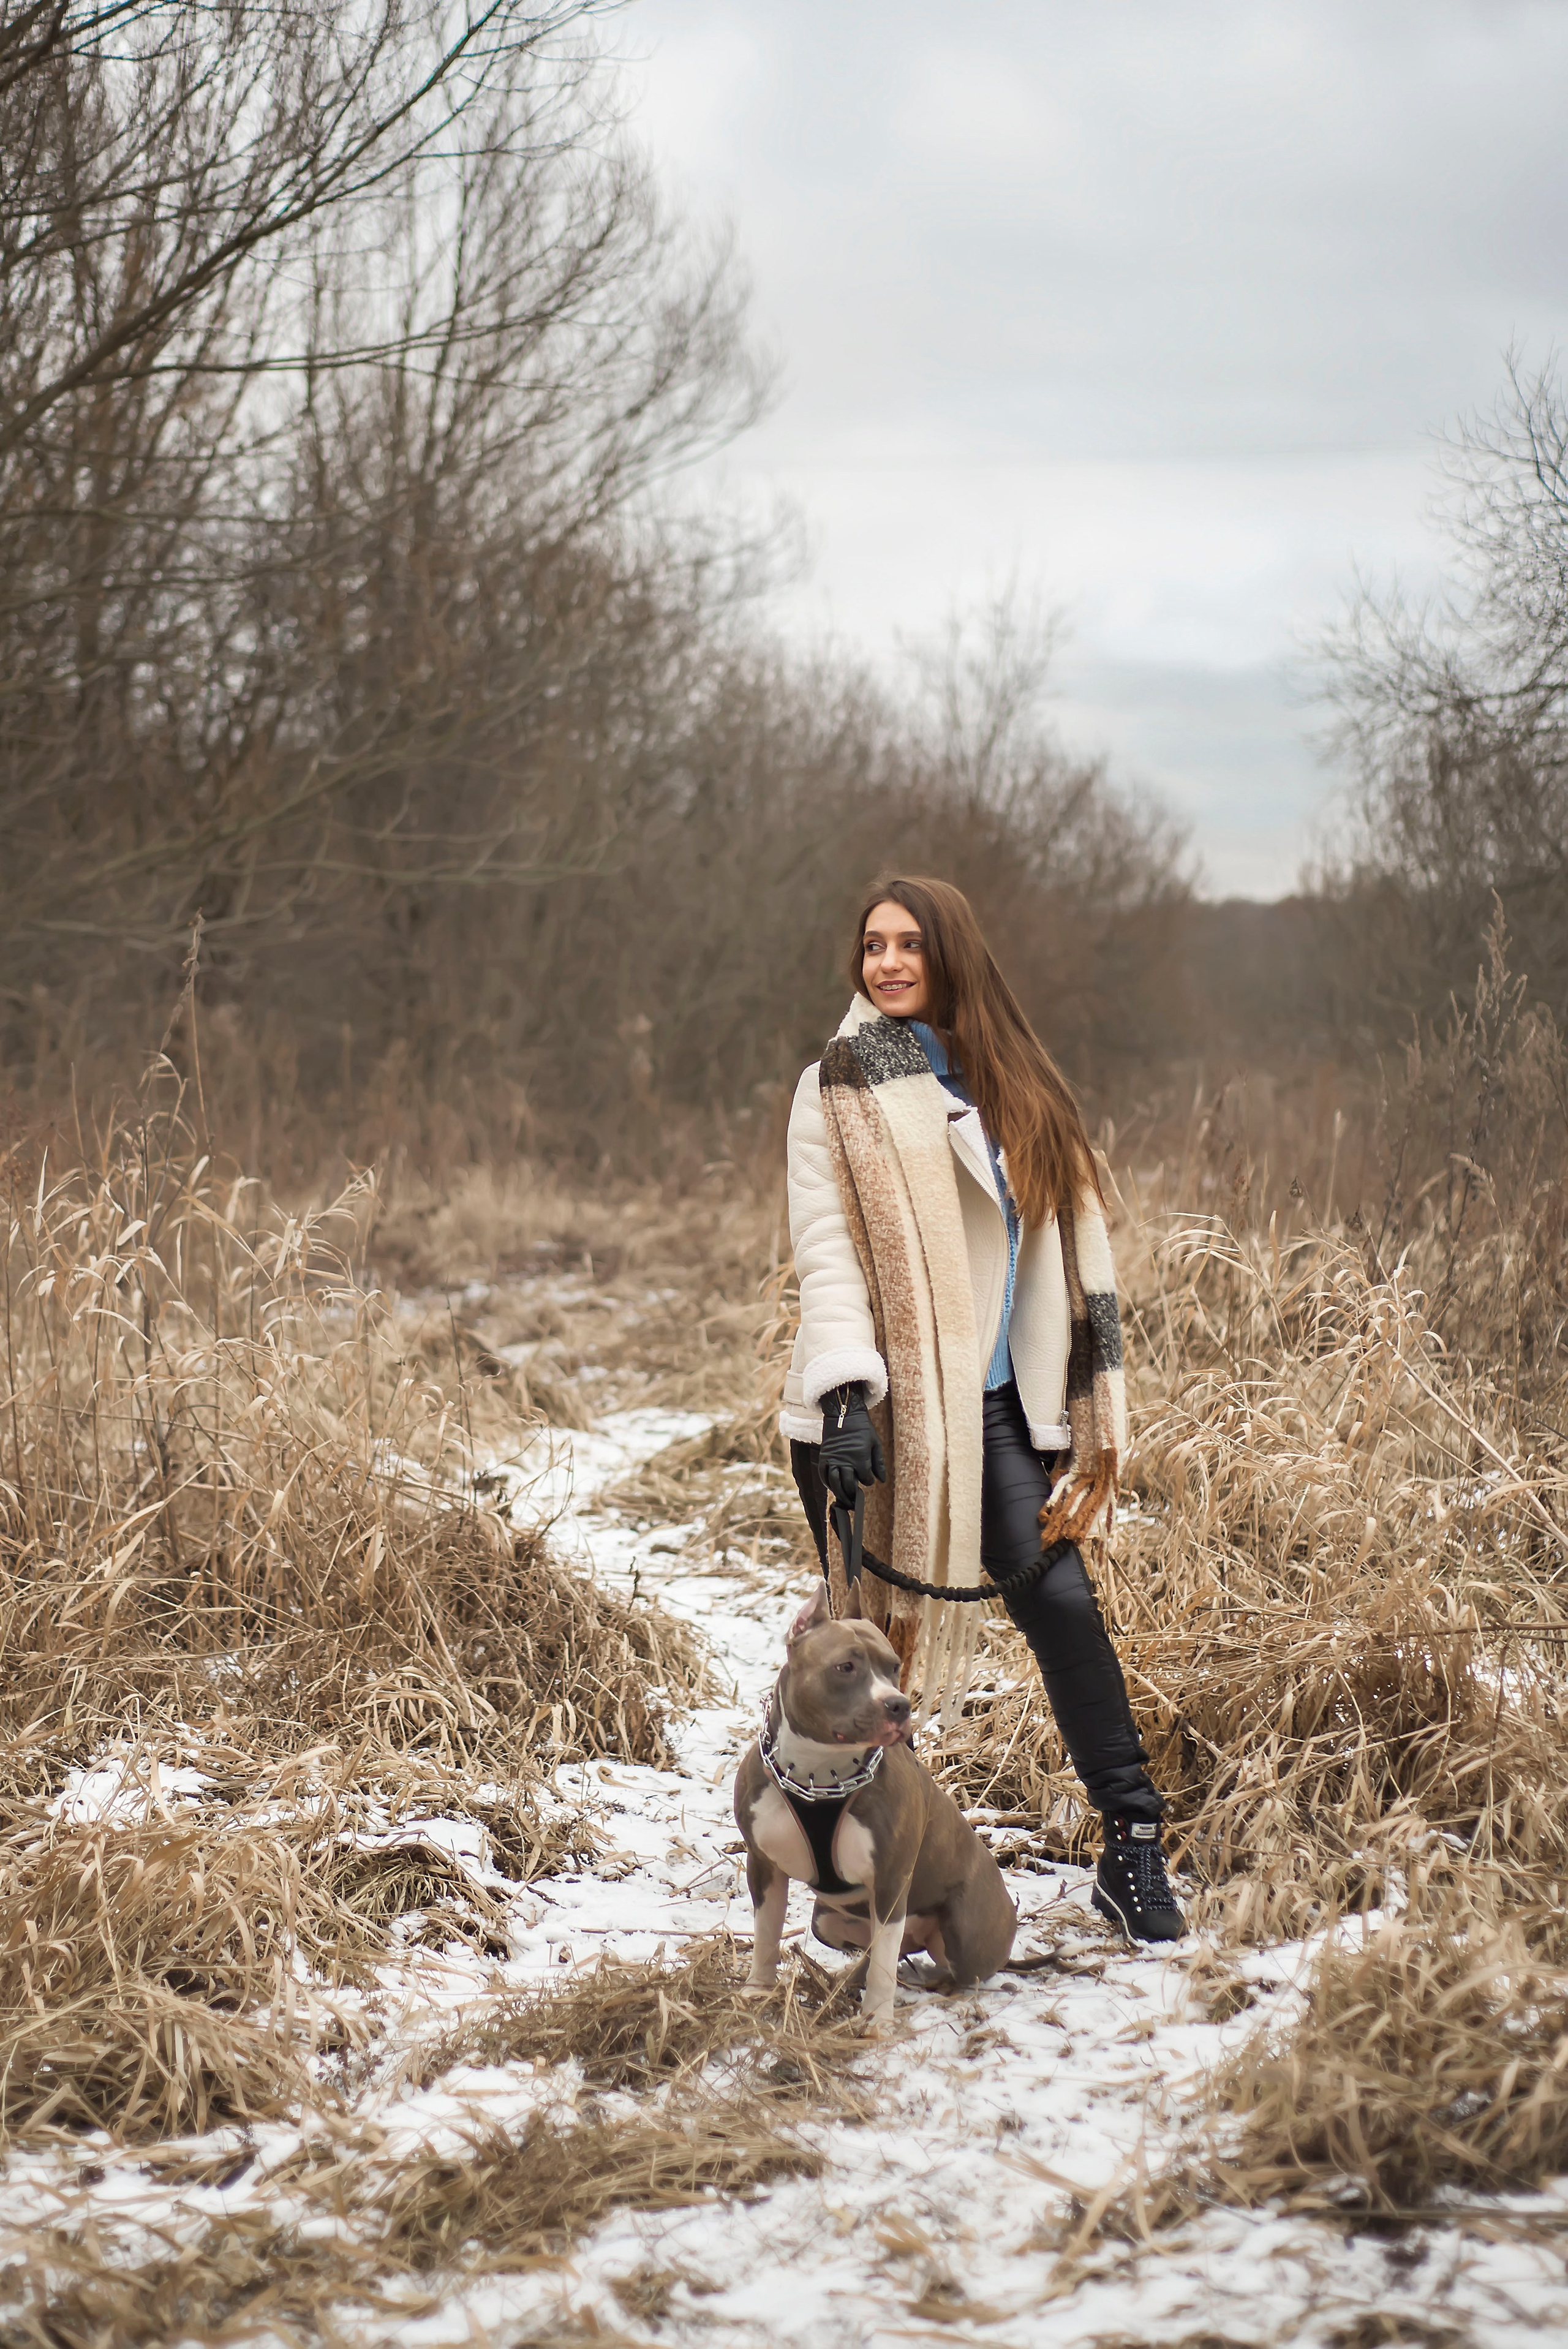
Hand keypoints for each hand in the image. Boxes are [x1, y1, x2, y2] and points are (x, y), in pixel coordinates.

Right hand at [817, 1383, 885, 1507]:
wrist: (844, 1414)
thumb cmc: (862, 1428)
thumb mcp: (875, 1443)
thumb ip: (878, 1463)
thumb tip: (881, 1480)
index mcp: (859, 1457)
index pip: (865, 1479)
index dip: (868, 1481)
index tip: (869, 1479)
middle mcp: (845, 1460)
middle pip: (848, 1485)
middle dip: (852, 1494)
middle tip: (855, 1501)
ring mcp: (832, 1459)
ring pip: (834, 1483)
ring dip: (840, 1494)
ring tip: (844, 1499)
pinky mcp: (824, 1457)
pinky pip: (823, 1475)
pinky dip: (828, 1484)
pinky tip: (833, 1487)